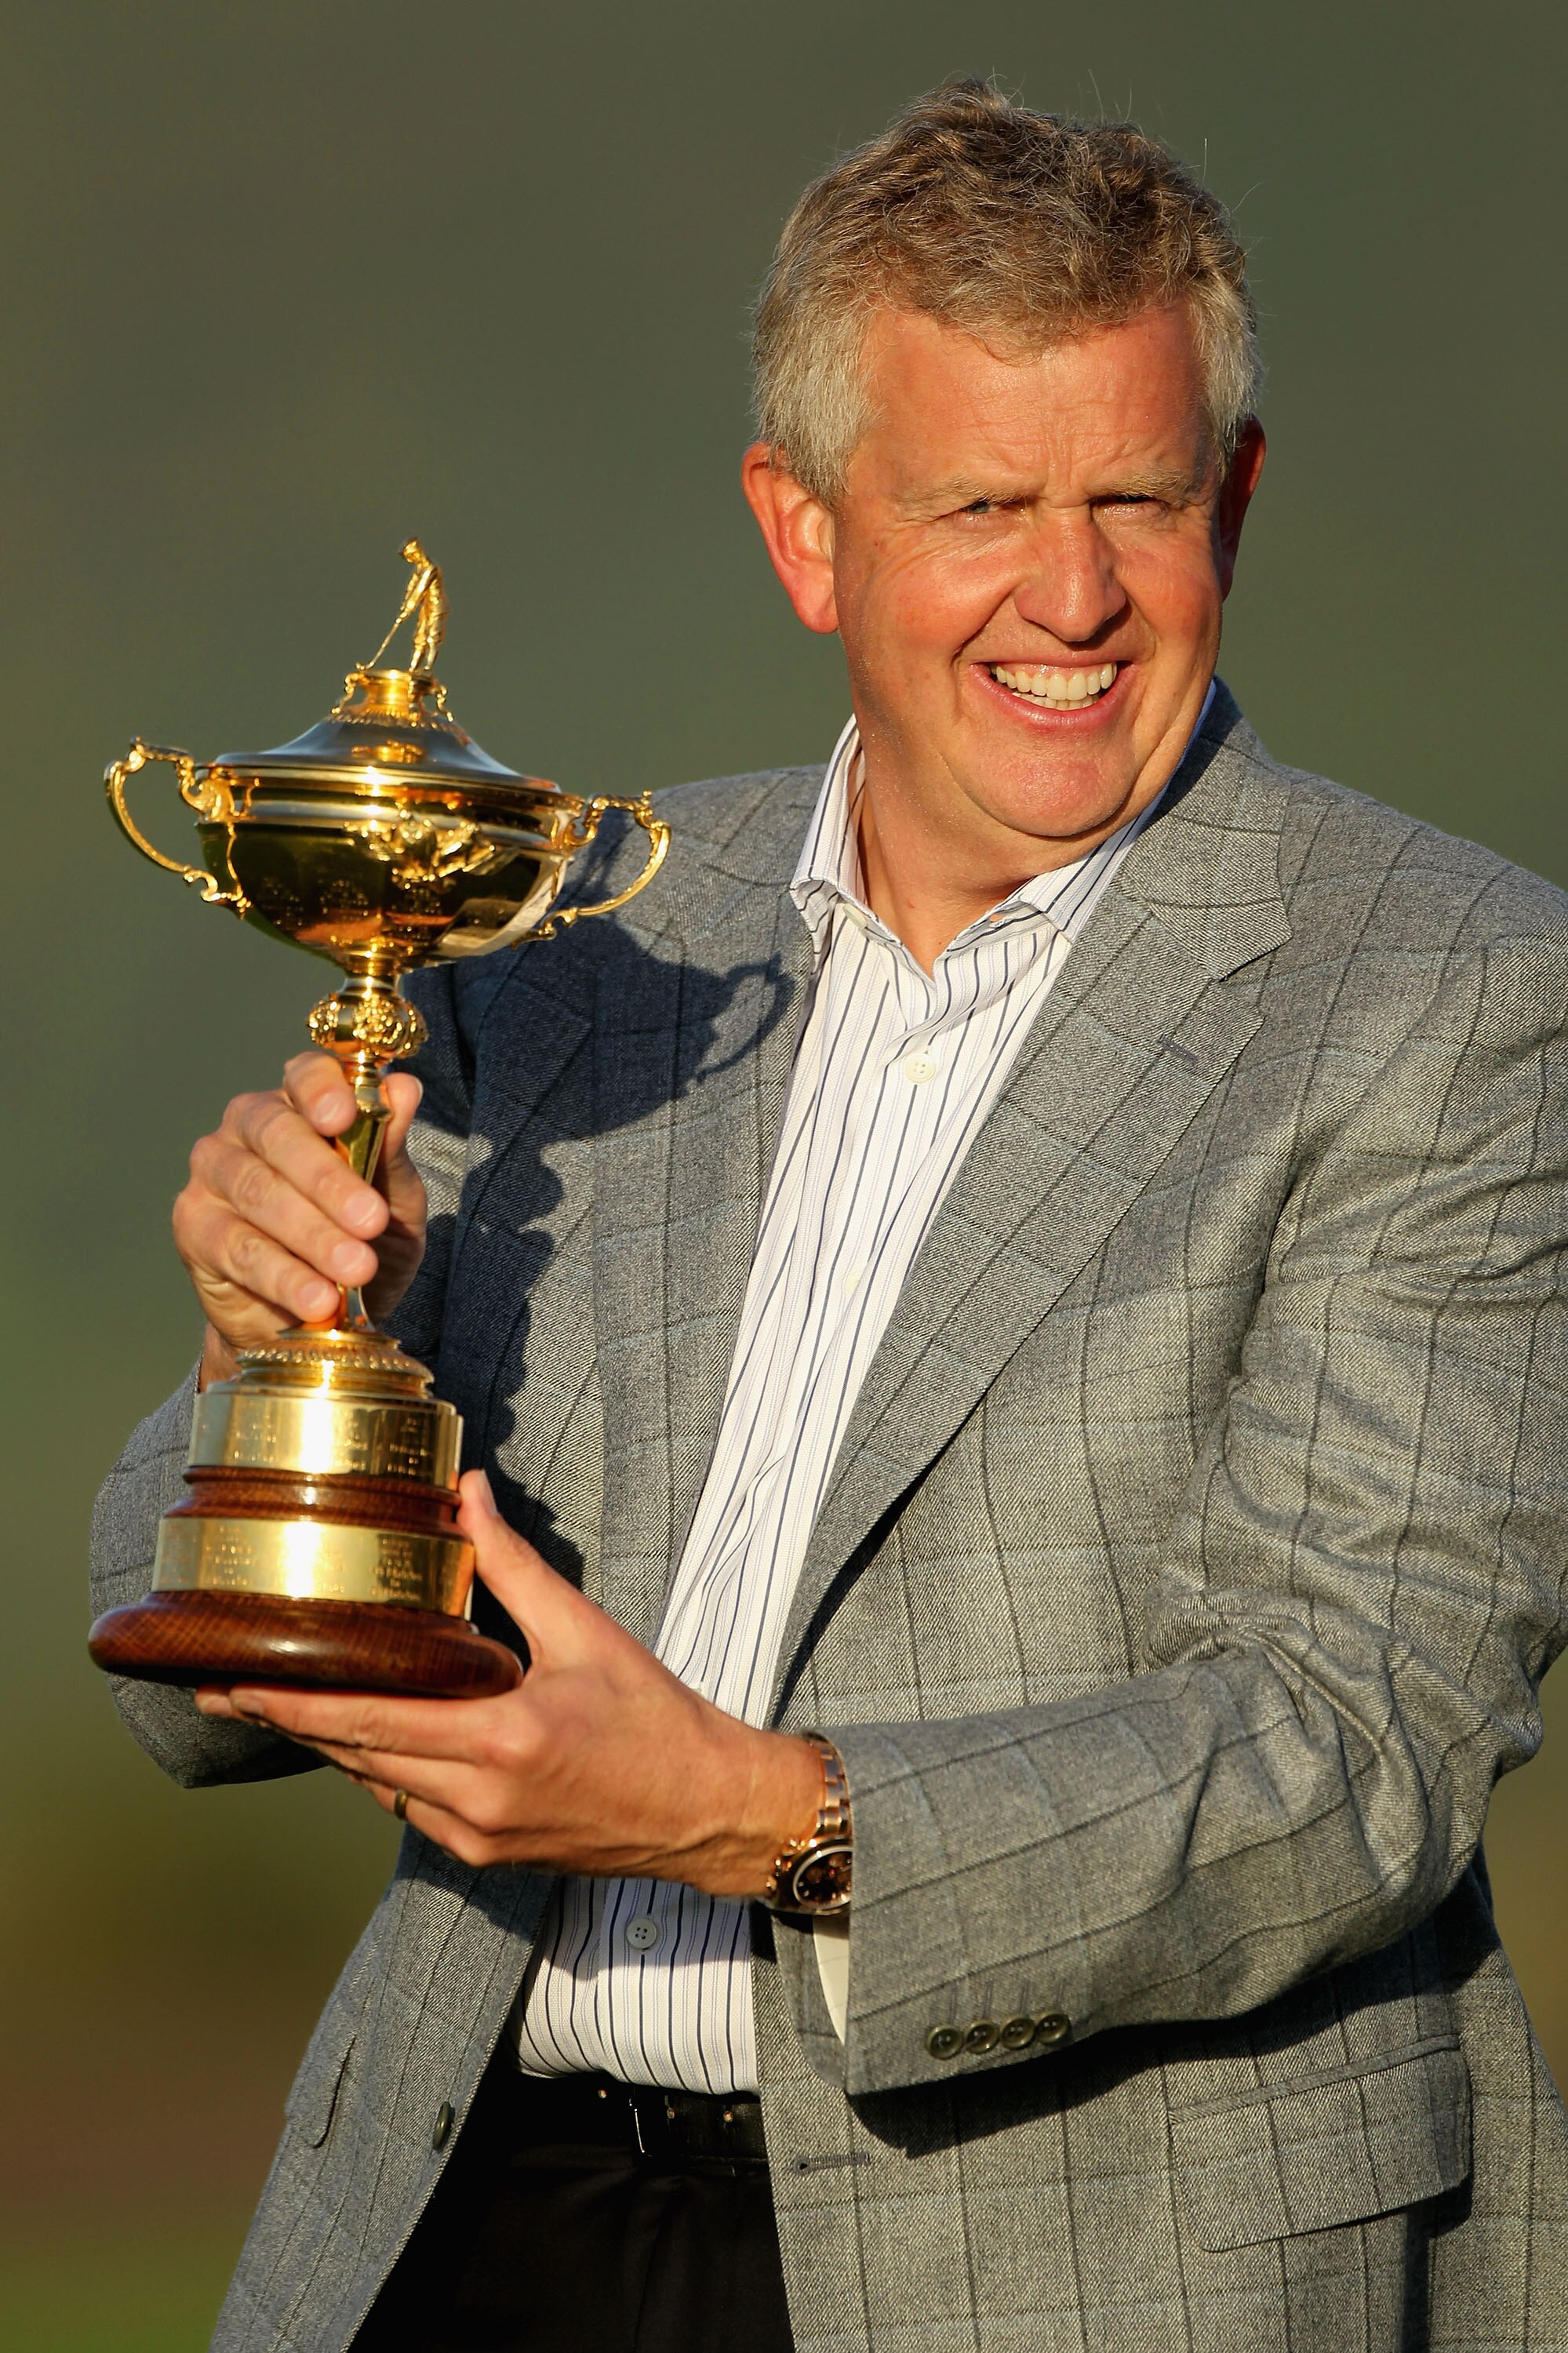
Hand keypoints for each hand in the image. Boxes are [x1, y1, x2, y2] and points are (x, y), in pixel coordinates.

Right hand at [173, 1050, 426, 1380]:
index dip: (322, 1091)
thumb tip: (403, 1087)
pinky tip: (317, 1298)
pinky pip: (238, 1248)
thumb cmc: (362, 1241)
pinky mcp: (193, 1226)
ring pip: (259, 1195)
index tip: (344, 1116)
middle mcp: (247, 1126)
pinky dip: (283, 1276)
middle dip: (329, 1181)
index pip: (305, 1076)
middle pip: (279, 1136)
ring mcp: (213, 1173)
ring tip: (357, 1269)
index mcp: (300, 1104)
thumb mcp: (394, 1199)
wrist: (322, 1316)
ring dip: (314, 1235)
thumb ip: (391, 1148)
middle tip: (371, 1220)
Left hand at [194, 1472, 825, 1895]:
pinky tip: (362, 1735)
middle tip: (222, 1689)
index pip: (367, 1718)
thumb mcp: (586, 1632)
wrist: (708, 1812)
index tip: (235, 1681)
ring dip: (329, 1744)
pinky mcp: (485, 1855)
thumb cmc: (657, 1719)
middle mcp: (476, 1798)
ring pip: (374, 1785)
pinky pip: (408, 1809)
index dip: (292, 1701)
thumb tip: (467, 1492)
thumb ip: (514, 1565)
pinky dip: (379, 1769)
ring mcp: (476, 1836)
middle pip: (353, 1755)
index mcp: (501, 1738)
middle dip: (287, 1720)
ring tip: (275, 1705)